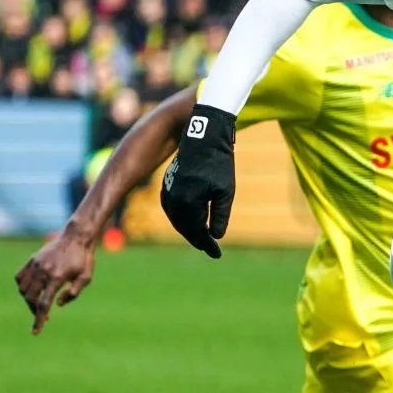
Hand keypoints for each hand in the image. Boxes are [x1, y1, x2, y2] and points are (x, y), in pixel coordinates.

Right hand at [16, 230, 96, 333]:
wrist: (76, 238)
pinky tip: (30, 291)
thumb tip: (56, 304)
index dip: (39, 319)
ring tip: (38, 303)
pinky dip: (22, 287)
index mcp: (57, 277)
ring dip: (28, 299)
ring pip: (23, 288)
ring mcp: (35, 265)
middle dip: (34, 310)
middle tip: (43, 316)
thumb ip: (73, 293)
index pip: (44, 303)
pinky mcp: (31, 260)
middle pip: (30, 298)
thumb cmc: (84, 259)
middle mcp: (43, 271)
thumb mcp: (86, 277)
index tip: (36, 331)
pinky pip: (19, 277)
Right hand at [160, 104, 237, 257]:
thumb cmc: (218, 163)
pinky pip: (172, 209)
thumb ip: (220, 216)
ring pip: (177, 219)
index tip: (217, 254)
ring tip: (202, 238)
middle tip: (210, 248)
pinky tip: (192, 222)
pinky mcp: (166, 186)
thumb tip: (216, 237)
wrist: (202, 137)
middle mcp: (173, 200)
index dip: (207, 245)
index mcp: (187, 203)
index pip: (196, 231)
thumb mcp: (226, 192)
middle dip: (198, 239)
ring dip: (188, 230)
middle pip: (185, 228)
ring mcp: (167, 192)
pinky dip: (182, 218)